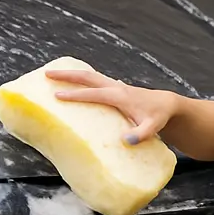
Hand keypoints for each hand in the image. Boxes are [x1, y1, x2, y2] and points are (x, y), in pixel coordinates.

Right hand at [45, 68, 177, 143]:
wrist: (166, 105)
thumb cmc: (158, 117)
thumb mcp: (152, 128)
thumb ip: (141, 134)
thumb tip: (126, 141)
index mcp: (119, 97)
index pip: (93, 94)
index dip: (75, 95)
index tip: (57, 96)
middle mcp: (115, 87)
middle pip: (87, 77)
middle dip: (67, 76)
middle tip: (47, 74)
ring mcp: (115, 86)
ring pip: (90, 75)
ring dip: (72, 74)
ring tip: (53, 74)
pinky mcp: (116, 88)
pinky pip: (95, 80)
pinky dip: (82, 78)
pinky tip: (74, 81)